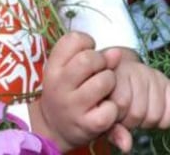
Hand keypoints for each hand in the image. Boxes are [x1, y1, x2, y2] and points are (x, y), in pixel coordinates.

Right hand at [30, 32, 120, 150]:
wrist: (55, 129)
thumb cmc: (68, 92)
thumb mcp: (70, 71)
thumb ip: (92, 57)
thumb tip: (117, 53)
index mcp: (52, 68)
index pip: (73, 39)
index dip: (87, 43)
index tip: (86, 54)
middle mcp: (58, 86)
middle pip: (89, 59)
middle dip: (101, 62)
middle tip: (99, 72)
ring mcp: (72, 106)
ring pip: (104, 81)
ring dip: (110, 83)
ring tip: (103, 91)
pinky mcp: (87, 125)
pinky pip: (111, 107)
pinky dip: (113, 109)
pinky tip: (104, 110)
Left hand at [102, 48, 169, 152]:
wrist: (117, 75)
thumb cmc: (108, 98)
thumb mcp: (103, 113)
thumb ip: (113, 130)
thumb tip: (127, 147)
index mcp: (114, 75)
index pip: (121, 104)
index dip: (119, 117)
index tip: (115, 115)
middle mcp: (133, 70)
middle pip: (138, 112)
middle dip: (132, 122)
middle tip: (127, 117)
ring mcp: (151, 73)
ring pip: (155, 113)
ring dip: (148, 121)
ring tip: (139, 116)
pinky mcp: (166, 80)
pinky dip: (168, 118)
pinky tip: (158, 119)